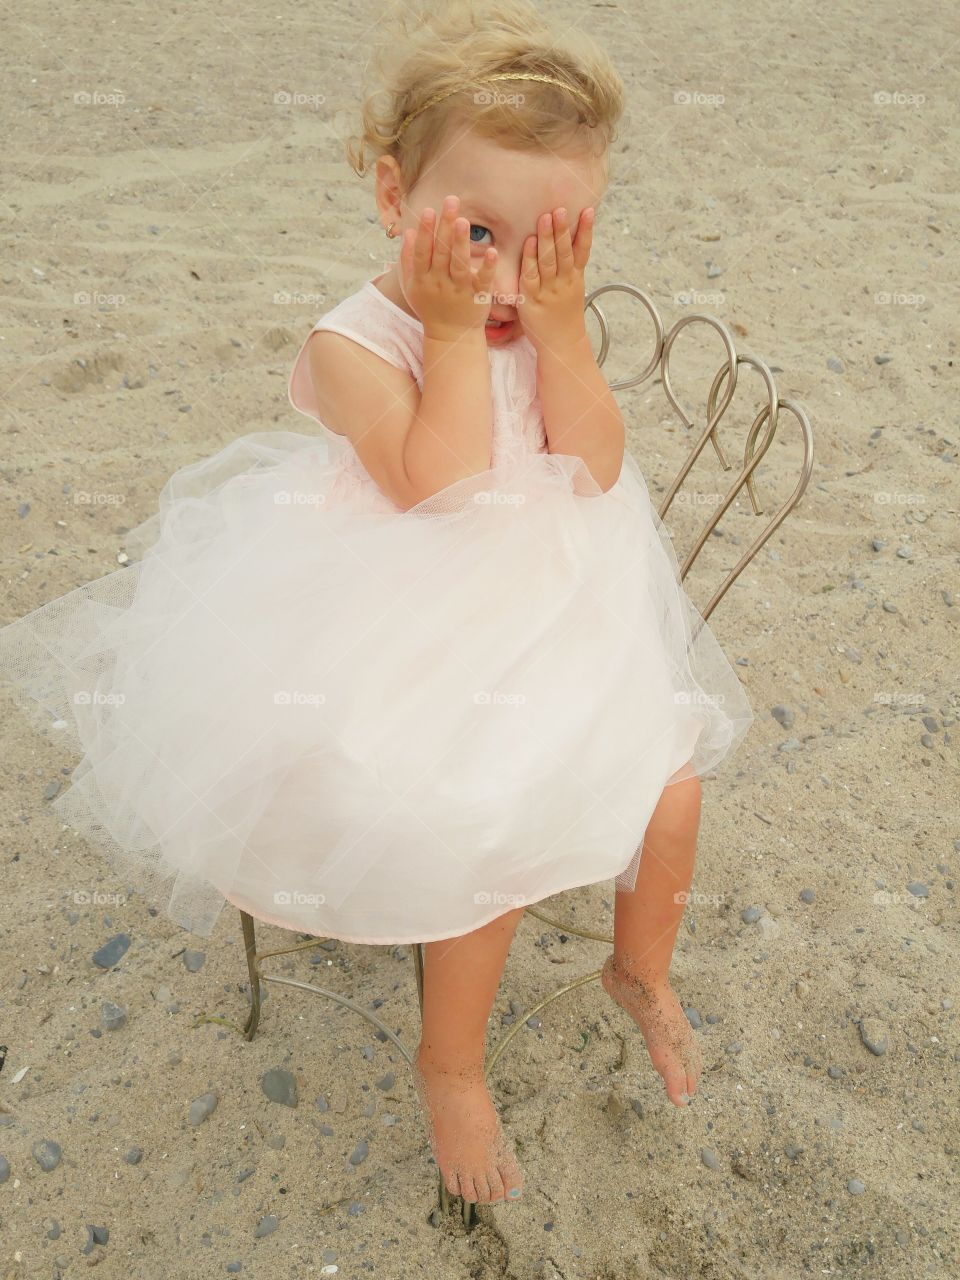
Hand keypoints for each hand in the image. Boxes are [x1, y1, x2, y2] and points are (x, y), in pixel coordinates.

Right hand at [399, 195, 497, 340]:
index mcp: (422, 279)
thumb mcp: (412, 286)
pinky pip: (483, 281)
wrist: (450, 337)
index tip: (428, 210)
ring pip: (459, 265)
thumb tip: (408, 231)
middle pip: (441, 252)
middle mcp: (439, 283)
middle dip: (445, 226)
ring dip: (461, 243)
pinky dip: (488, 267)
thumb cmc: (430, 307)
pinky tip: (493, 252)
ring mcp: (459, 291)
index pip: (423, 251)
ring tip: (464, 221)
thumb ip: (408, 260)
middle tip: (451, 200)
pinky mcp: (478, 297)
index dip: (425, 231)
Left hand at [516, 206, 594, 353]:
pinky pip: (531, 275)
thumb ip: (571, 267)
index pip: (583, 250)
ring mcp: (548, 291)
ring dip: (547, 238)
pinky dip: (530, 258)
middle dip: (562, 230)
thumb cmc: (564, 316)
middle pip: (564, 252)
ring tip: (545, 217)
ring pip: (549, 261)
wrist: (561, 345)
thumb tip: (569, 241)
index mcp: (576, 279)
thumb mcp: (574, 289)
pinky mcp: (531, 299)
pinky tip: (529, 242)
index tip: (589, 211)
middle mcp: (564, 283)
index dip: (586, 231)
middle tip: (560, 209)